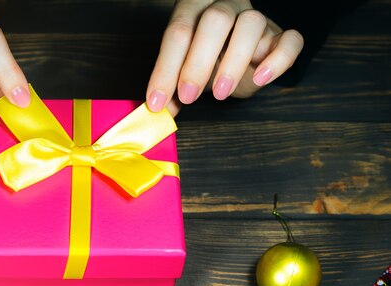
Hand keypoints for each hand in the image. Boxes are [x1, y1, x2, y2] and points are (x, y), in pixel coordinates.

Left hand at [146, 0, 303, 113]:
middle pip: (216, 20)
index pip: (178, 33)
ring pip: (252, 24)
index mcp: (194, 9)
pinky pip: (291, 40)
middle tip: (188, 96)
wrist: (237, 48)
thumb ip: (172, 88)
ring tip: (220, 93)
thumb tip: (159, 111)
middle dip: (199, 62)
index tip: (158, 102)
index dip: (165, 69)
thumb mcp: (184, 71)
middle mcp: (226, 7)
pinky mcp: (280, 36)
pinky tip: (261, 79)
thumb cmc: (206, 58)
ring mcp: (256, 18)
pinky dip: (278, 60)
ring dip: (234, 61)